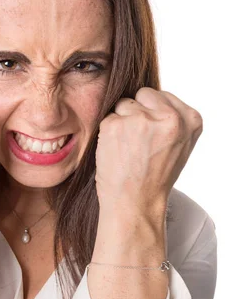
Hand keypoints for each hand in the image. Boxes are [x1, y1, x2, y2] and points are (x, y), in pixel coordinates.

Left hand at [95, 87, 202, 219]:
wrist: (135, 203)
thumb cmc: (155, 176)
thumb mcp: (180, 145)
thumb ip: (173, 119)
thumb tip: (152, 96)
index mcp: (191, 119)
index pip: (162, 95)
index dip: (153, 114)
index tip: (153, 137)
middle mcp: (169, 116)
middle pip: (143, 94)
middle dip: (137, 112)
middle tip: (140, 142)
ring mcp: (141, 119)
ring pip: (123, 104)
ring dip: (122, 122)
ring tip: (129, 148)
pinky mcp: (116, 125)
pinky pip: (107, 117)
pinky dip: (108, 132)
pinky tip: (116, 151)